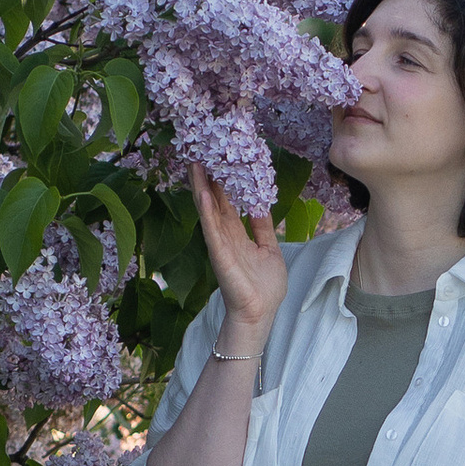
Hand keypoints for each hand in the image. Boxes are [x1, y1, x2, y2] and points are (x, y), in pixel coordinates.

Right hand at [188, 162, 288, 341]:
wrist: (260, 314)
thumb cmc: (264, 288)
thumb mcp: (269, 249)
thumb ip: (263, 227)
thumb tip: (261, 205)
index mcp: (237, 235)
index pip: (228, 202)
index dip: (224, 181)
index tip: (221, 159)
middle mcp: (225, 237)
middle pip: (214, 201)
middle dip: (208, 177)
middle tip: (202, 151)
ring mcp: (220, 245)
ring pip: (209, 210)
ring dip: (201, 187)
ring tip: (195, 163)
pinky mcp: (219, 255)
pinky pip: (211, 229)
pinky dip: (207, 211)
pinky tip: (203, 193)